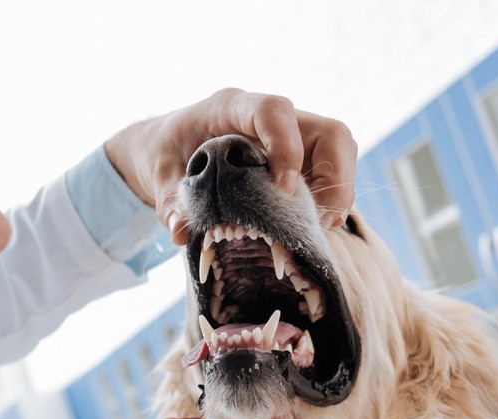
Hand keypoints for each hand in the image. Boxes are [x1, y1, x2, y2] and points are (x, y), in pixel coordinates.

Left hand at [103, 88, 357, 241]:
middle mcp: (270, 119)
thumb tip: (182, 231)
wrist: (167, 149)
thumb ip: (169, 202)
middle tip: (319, 220)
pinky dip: (330, 202)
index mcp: (232, 107)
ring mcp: (290, 138)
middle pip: (327, 131)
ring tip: (320, 228)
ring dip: (339, 191)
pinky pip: (330, 175)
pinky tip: (314, 228)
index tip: (285, 189)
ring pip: (338, 153)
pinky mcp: (299, 161)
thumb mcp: (157, 176)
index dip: (286, 145)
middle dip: (335, 175)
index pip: (273, 110)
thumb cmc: (164, 153)